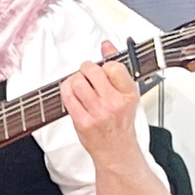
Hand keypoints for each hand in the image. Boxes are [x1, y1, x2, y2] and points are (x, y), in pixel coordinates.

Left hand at [60, 40, 142, 162]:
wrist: (116, 149)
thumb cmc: (121, 121)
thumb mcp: (127, 93)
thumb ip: (117, 68)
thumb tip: (106, 45)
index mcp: (128, 94)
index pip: (113, 66)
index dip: (104, 64)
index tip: (103, 70)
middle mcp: (113, 103)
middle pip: (91, 71)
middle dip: (86, 69)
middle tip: (87, 74)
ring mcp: (97, 112)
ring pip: (76, 81)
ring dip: (74, 79)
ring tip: (79, 84)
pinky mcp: (82, 121)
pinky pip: (67, 96)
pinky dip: (66, 90)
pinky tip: (72, 93)